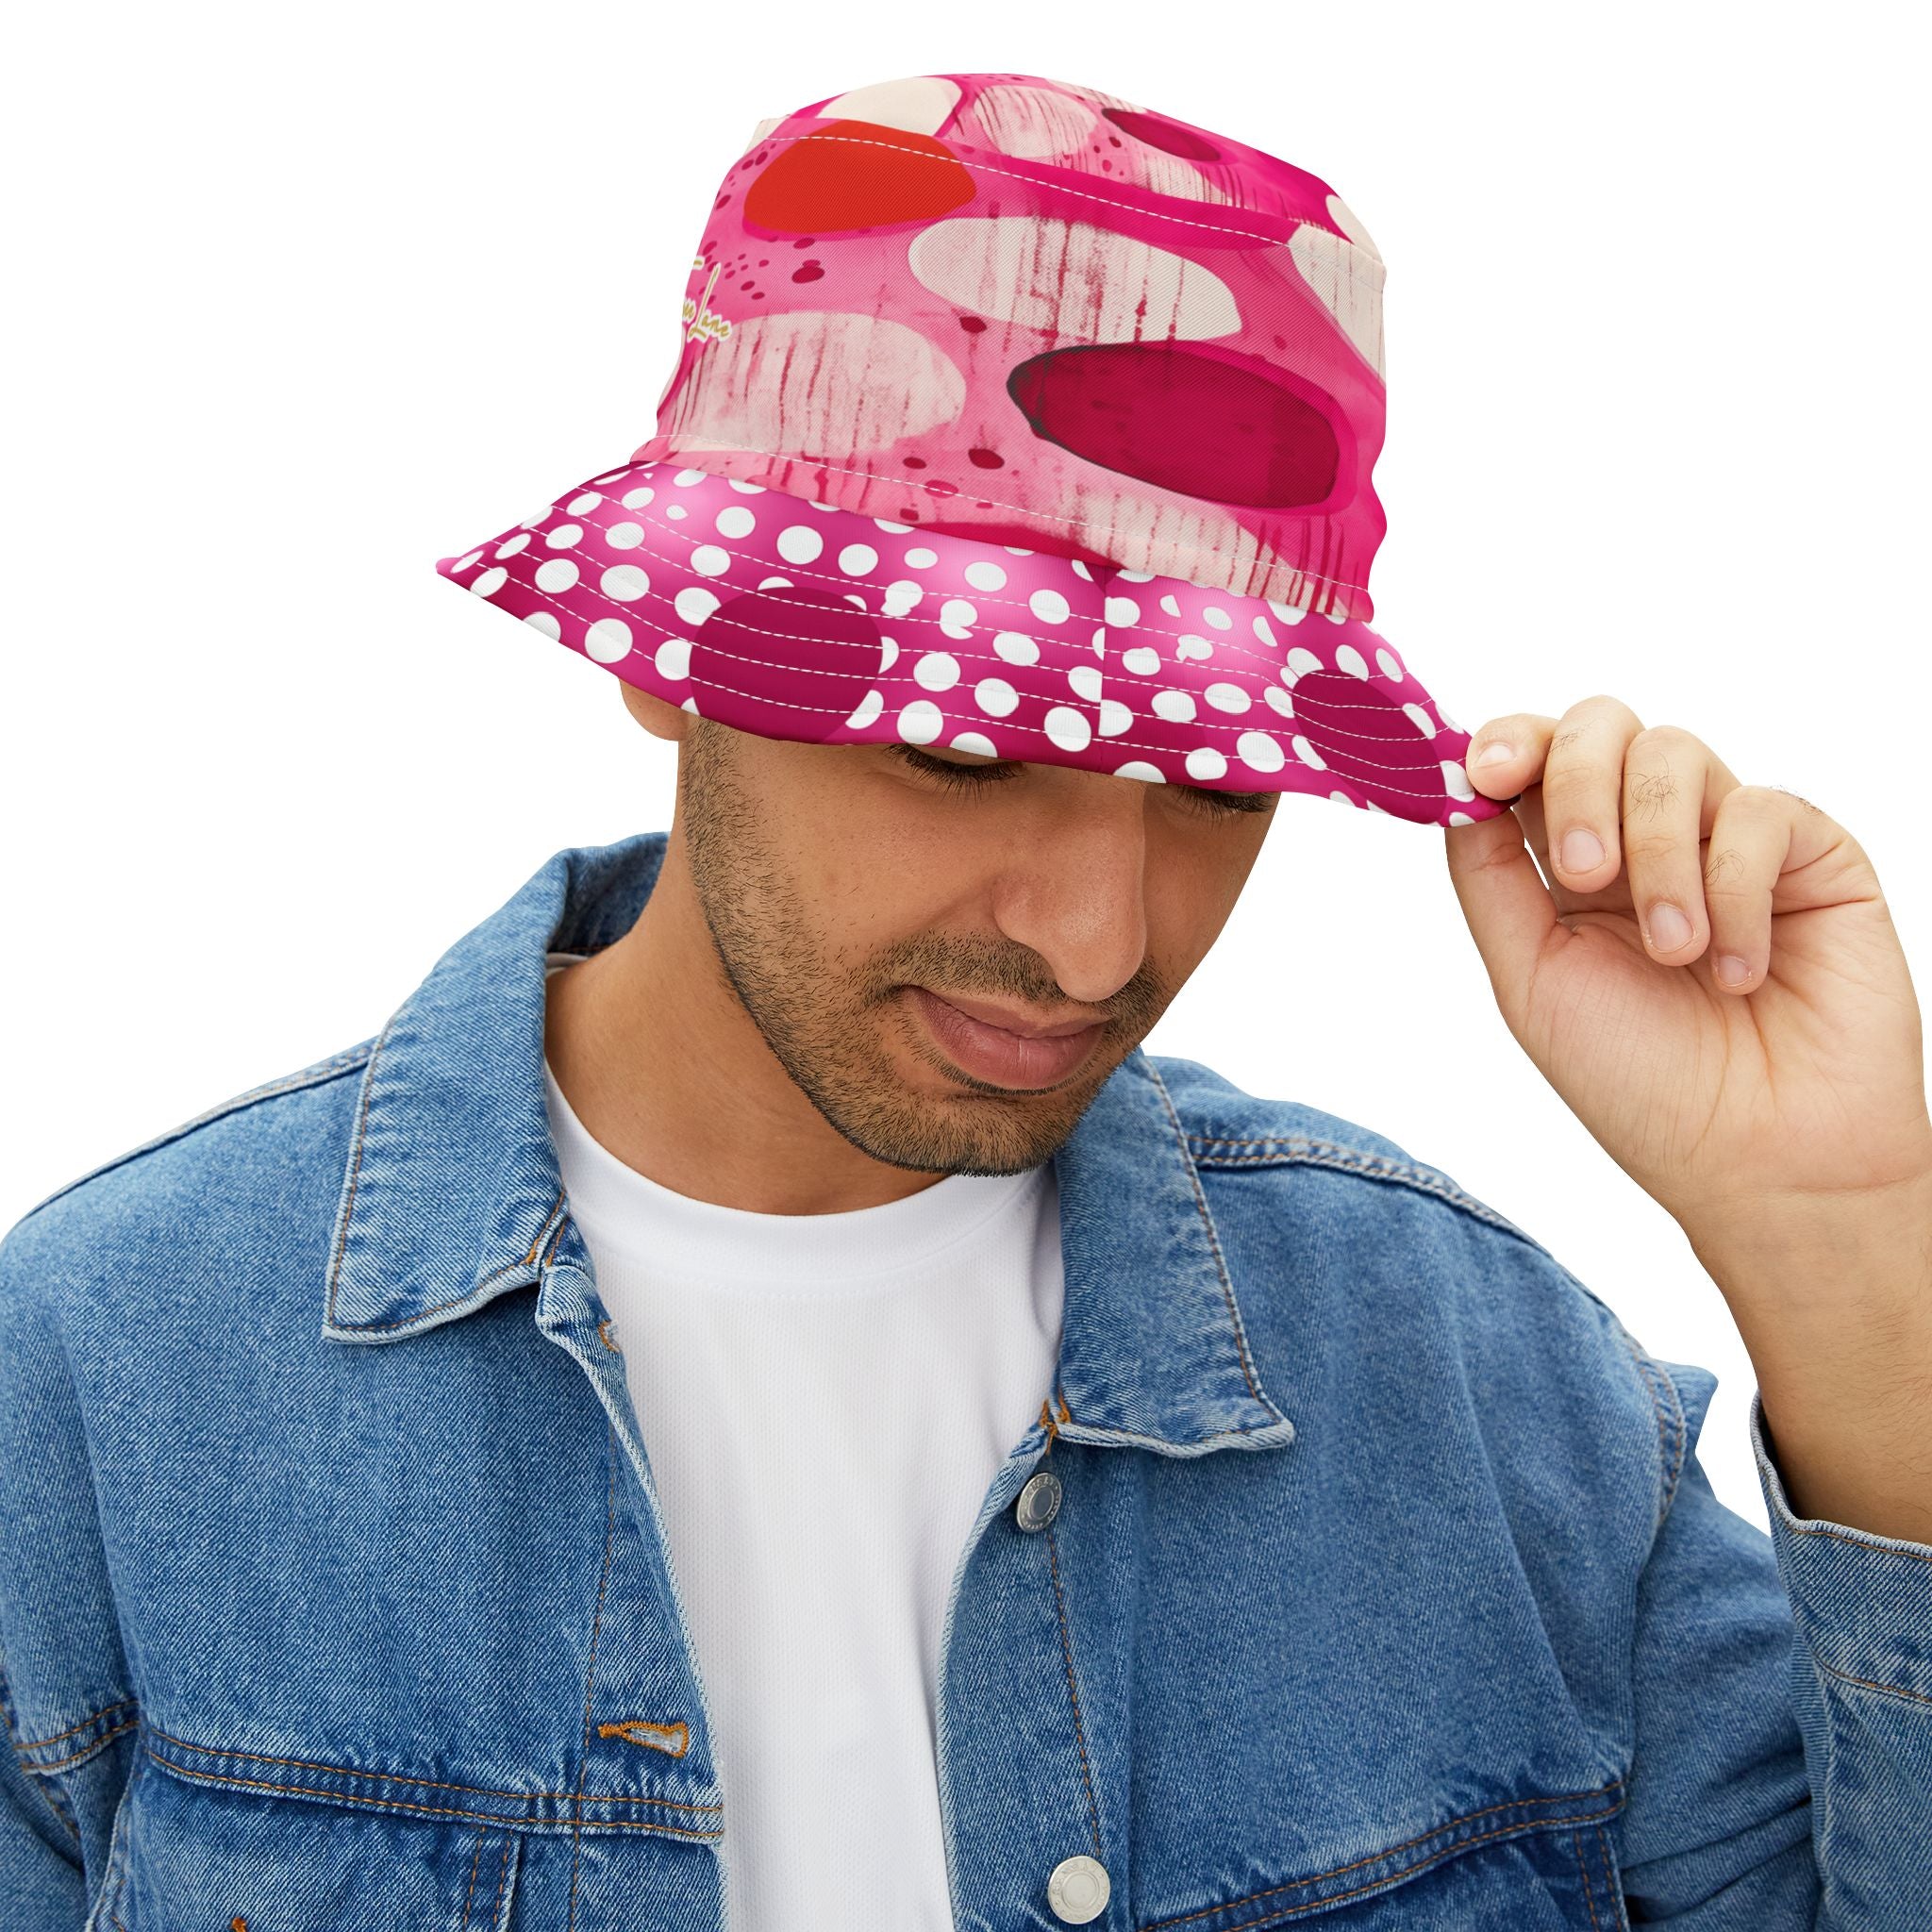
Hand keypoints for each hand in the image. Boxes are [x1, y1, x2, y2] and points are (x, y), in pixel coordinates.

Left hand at [1441, 696, 1931, 1539]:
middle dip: (1578, 782)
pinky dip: (1734, 889)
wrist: (1761, 1161)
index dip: (1505, 742)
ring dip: (1658, 854)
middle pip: (1600, 725)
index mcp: (1570, 865)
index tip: (1483, 768)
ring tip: (1672, 954)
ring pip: (1675, 754)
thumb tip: (1452, 788)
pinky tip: (1737, 970)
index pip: (1533, 757)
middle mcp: (1646, 836)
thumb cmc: (1644, 1085)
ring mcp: (1727, 836)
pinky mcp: (1811, 851)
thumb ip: (1488, 877)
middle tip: (1584, 874)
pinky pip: (1760, 810)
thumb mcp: (1529, 978)